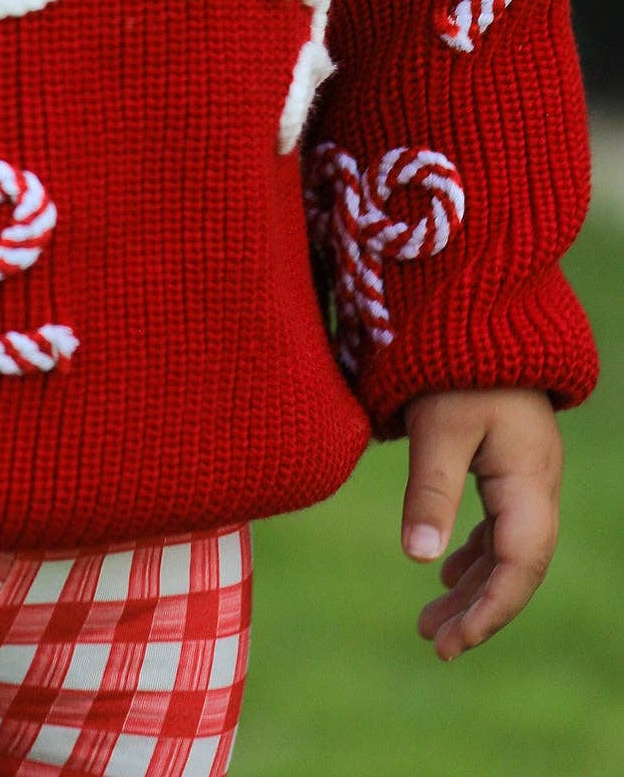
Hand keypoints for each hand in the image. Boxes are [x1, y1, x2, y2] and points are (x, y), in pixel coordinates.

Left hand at [401, 386, 561, 660]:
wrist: (480, 311)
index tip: (452, 644)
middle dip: (479, 609)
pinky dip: (475, 553)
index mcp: (529, 481)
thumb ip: (431, 491)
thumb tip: (419, 559)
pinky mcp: (509, 461)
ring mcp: (527, 473)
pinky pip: (500, 524)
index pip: (518, 566)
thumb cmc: (456, 365)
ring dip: (473, 585)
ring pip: (507, 547)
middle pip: (516, 566)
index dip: (489, 611)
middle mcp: (537, 483)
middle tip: (435, 645)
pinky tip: (447, 571)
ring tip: (432, 621)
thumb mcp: (438, 427)